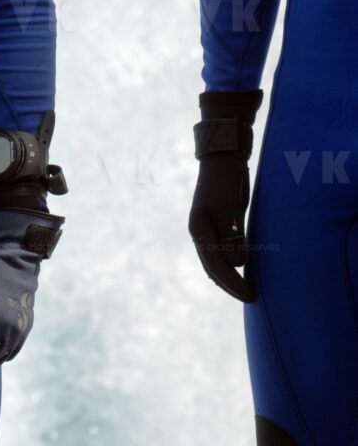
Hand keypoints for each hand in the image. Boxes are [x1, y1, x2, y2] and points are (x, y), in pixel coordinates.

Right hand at [188, 89, 262, 302]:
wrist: (224, 155)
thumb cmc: (225, 181)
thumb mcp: (230, 209)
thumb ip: (232, 236)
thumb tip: (237, 263)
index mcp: (199, 230)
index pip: (215, 266)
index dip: (232, 284)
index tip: (249, 296)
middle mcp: (201, 230)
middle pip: (213, 266)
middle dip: (230, 283)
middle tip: (251, 296)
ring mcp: (209, 224)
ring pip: (217, 258)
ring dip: (230, 273)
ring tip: (246, 287)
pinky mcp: (220, 218)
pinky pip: (224, 247)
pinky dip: (232, 260)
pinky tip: (241, 264)